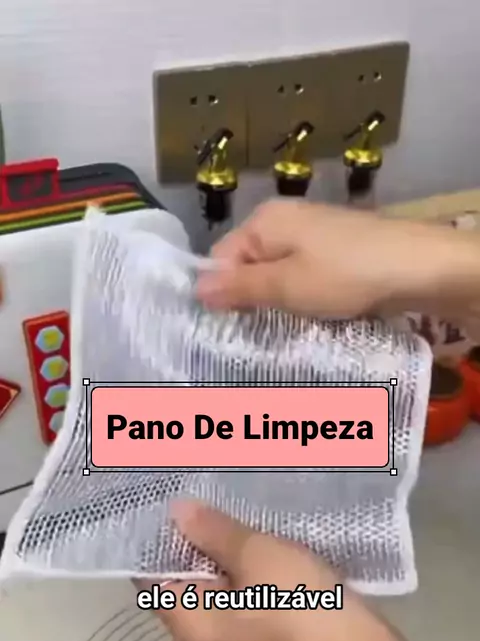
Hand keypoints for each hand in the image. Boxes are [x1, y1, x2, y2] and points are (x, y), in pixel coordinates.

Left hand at [150, 499, 354, 640]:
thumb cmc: (297, 605)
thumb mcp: (253, 557)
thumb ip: (211, 532)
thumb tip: (176, 511)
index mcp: (189, 621)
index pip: (152, 576)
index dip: (155, 538)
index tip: (163, 500)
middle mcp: (204, 631)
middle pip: (183, 577)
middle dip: (190, 538)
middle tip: (195, 491)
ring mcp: (236, 630)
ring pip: (215, 580)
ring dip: (220, 547)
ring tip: (224, 502)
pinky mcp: (264, 625)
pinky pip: (240, 587)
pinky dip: (242, 562)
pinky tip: (255, 532)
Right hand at [196, 199, 479, 322]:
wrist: (420, 267)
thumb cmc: (346, 274)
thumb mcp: (286, 286)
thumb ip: (240, 288)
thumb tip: (195, 289)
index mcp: (265, 221)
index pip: (221, 259)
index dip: (222, 294)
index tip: (230, 328)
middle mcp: (285, 221)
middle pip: (249, 267)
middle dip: (251, 301)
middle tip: (257, 336)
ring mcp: (314, 236)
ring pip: (279, 277)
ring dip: (280, 304)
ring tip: (286, 331)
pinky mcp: (337, 253)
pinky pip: (305, 278)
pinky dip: (306, 299)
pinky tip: (314, 318)